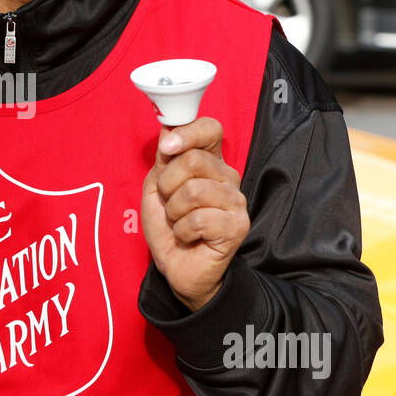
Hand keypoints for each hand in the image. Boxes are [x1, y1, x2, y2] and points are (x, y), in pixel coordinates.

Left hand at [141, 116, 249, 311]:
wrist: (177, 267)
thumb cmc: (169, 227)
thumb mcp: (156, 189)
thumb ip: (164, 160)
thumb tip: (168, 128)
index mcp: (210, 162)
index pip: (210, 129)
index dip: (187, 133)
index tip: (167, 147)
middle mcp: (228, 177)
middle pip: (193, 159)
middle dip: (167, 184)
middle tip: (169, 203)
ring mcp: (236, 201)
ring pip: (194, 191)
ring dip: (174, 212)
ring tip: (179, 222)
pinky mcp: (238, 226)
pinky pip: (199, 219)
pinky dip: (183, 230)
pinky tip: (189, 236)